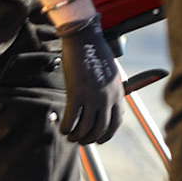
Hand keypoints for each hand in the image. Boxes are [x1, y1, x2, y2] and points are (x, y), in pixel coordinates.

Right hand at [55, 16, 122, 144]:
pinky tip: (63, 129)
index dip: (107, 134)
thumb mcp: (111, 75)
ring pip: (86, 127)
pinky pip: (72, 118)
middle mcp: (108, 98)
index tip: (99, 139)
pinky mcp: (76, 93)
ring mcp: (93, 97)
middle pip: (101, 128)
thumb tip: (107, 105)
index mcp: (118, 94)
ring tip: (70, 137)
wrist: (85, 40)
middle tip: (81, 140)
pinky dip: (67, 127)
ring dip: (77, 136)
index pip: (116, 122)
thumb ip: (110, 91)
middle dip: (90, 138)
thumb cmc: (96, 54)